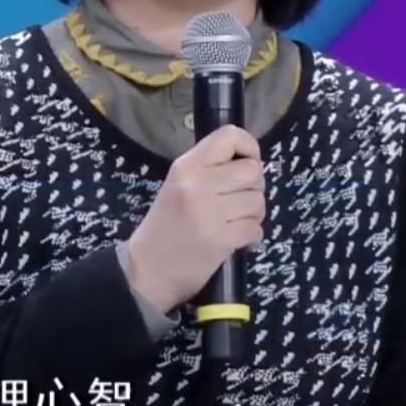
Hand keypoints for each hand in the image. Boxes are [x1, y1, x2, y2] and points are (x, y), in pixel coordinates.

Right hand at [123, 126, 264, 312]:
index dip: (248, 147)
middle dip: (255, 186)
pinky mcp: (219, 240)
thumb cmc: (166, 225)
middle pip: (252, 170)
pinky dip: (253, 235)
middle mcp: (197, 184)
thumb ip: (209, 169)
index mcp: (186, 166)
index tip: (247, 162)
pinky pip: (254, 228)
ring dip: (254, 213)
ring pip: (257, 200)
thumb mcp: (178, 185)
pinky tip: (240, 239)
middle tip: (241, 199)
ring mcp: (208, 213)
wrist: (147, 269)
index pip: (229, 136)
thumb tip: (250, 162)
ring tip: (238, 221)